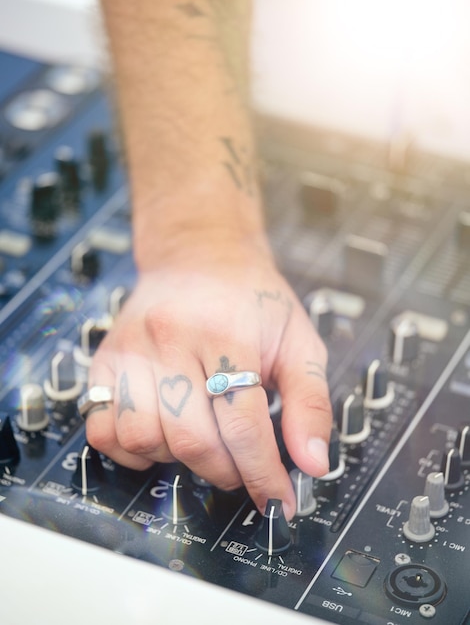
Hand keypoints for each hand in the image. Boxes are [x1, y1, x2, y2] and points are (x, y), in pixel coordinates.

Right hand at [85, 239, 331, 518]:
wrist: (200, 256)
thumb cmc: (252, 300)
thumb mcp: (298, 340)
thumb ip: (311, 402)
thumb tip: (313, 463)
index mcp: (226, 331)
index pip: (243, 425)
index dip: (263, 475)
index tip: (276, 501)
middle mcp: (170, 338)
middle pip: (191, 439)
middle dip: (225, 471)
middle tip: (241, 466)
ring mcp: (131, 349)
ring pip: (143, 438)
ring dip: (177, 460)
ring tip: (202, 440)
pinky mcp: (104, 359)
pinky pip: (103, 429)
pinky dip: (132, 450)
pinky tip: (161, 435)